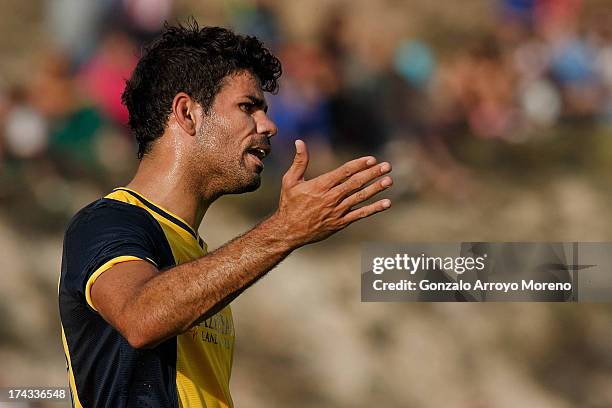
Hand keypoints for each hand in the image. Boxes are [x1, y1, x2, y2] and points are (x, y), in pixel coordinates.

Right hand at [272, 139, 391, 247]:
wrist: (288, 231)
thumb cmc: (289, 204)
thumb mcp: (290, 181)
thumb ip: (299, 162)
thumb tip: (299, 142)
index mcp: (320, 185)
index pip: (343, 172)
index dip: (359, 165)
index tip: (372, 159)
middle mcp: (331, 197)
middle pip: (355, 183)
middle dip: (372, 173)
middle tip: (387, 166)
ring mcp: (337, 211)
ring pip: (360, 197)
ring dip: (376, 189)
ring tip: (389, 180)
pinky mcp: (340, 223)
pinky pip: (360, 215)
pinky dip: (374, 209)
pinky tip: (386, 203)